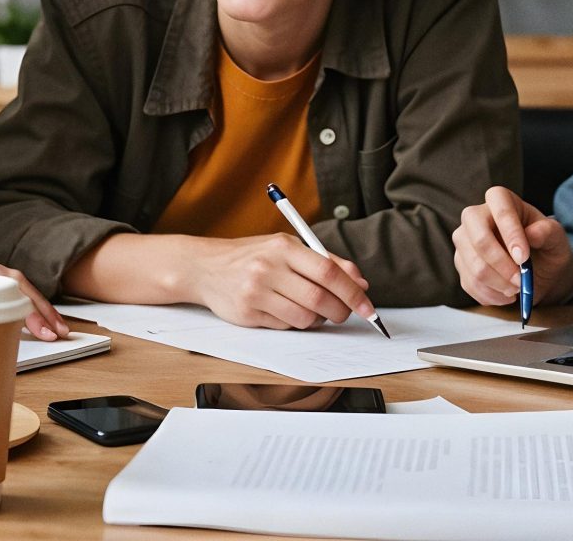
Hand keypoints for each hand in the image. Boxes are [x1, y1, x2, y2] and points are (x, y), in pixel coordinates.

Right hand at [185, 234, 374, 329]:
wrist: (204, 266)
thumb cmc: (251, 256)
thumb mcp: (286, 247)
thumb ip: (324, 262)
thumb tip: (360, 283)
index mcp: (283, 247)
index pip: (328, 272)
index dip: (353, 293)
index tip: (368, 308)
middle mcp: (268, 267)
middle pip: (320, 299)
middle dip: (340, 312)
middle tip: (342, 313)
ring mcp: (256, 292)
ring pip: (305, 317)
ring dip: (316, 319)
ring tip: (308, 308)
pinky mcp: (247, 313)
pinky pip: (286, 326)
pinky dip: (293, 322)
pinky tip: (283, 309)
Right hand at [453, 186, 572, 308]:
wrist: (539, 268)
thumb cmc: (546, 246)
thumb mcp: (556, 238)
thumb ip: (548, 232)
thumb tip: (532, 233)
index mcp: (501, 200)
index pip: (500, 210)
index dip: (511, 233)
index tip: (524, 258)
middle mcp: (475, 217)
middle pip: (478, 239)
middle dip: (501, 265)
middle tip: (521, 280)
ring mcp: (464, 240)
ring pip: (474, 266)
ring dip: (499, 284)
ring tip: (518, 288)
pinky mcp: (461, 263)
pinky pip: (470, 283)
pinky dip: (491, 295)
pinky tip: (507, 295)